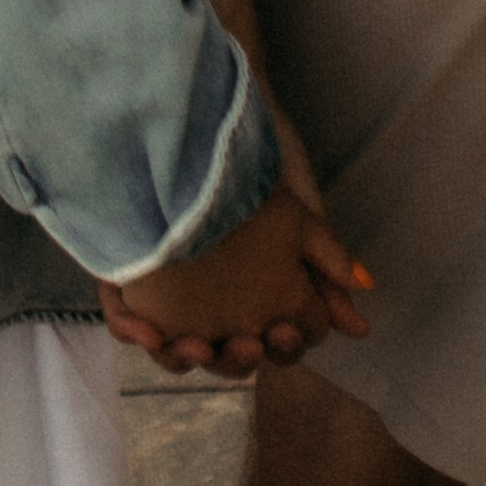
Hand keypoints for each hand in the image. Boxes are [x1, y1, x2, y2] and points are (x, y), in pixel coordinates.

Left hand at [99, 182, 370, 379]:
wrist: (202, 127)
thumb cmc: (256, 175)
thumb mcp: (295, 222)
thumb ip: (327, 274)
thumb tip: (361, 330)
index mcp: (257, 300)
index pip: (273, 347)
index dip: (281, 347)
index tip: (281, 330)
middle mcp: (213, 307)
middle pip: (225, 358)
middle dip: (234, 359)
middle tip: (243, 343)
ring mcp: (169, 298)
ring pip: (173, 351)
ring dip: (182, 358)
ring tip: (192, 344)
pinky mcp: (129, 280)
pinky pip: (124, 322)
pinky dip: (131, 332)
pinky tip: (144, 327)